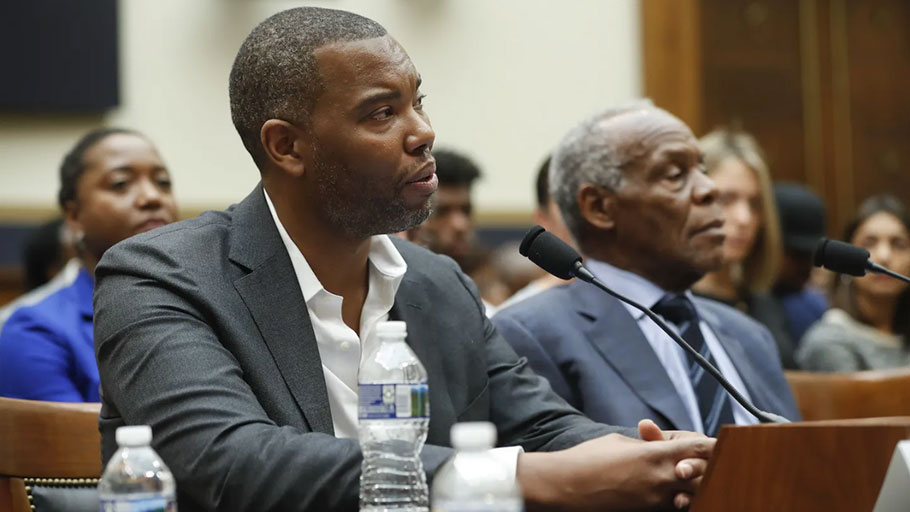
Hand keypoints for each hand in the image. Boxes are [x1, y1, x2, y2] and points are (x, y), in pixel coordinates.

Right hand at [517, 431, 714, 510]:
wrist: (567, 486)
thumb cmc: (588, 458)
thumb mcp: (619, 442)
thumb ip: (644, 443)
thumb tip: (655, 444)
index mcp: (655, 454)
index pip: (700, 449)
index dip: (715, 446)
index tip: (723, 443)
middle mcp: (661, 478)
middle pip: (705, 475)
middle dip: (710, 469)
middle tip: (714, 463)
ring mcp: (655, 499)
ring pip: (692, 495)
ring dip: (696, 487)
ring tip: (694, 480)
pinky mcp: (645, 511)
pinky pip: (671, 506)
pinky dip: (677, 499)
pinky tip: (675, 494)